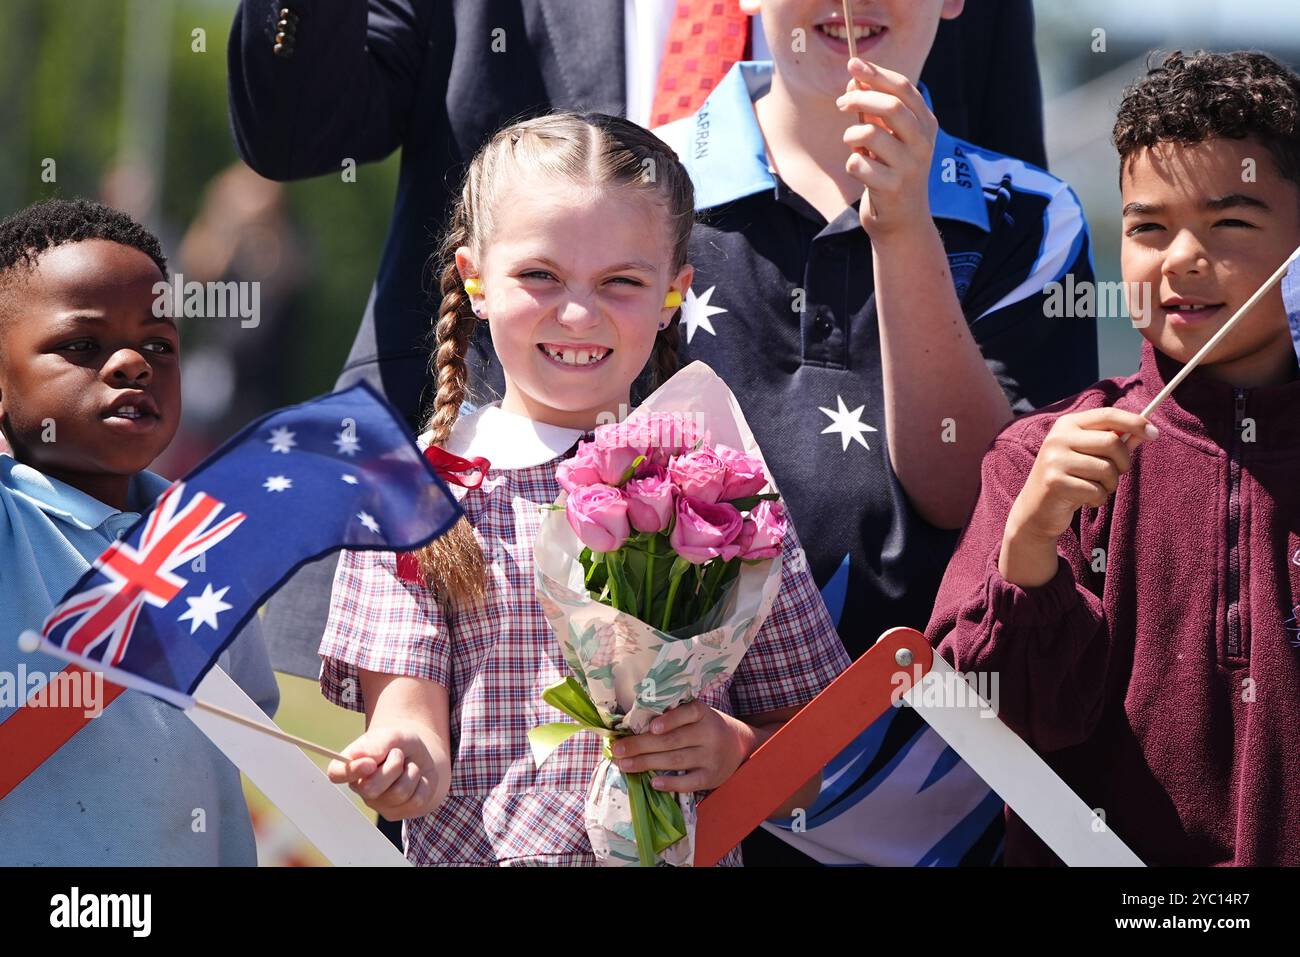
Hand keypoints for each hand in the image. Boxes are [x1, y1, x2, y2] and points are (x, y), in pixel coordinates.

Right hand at [327, 721, 444, 821]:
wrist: (421, 755)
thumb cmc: (399, 744)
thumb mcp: (391, 736)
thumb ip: (378, 745)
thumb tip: (367, 761)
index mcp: (351, 765)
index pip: (336, 774)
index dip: (351, 771)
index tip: (370, 763)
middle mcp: (360, 787)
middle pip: (371, 788)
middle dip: (393, 767)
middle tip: (398, 754)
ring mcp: (379, 803)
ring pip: (398, 793)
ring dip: (410, 772)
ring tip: (408, 765)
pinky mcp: (398, 813)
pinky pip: (415, 800)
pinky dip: (422, 783)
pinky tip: (416, 779)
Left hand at [610, 700, 753, 793]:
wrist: (739, 744)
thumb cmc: (704, 727)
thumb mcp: (695, 715)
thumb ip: (672, 717)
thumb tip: (631, 726)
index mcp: (702, 713)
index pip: (687, 713)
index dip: (670, 720)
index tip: (651, 727)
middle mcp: (709, 733)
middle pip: (672, 741)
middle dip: (641, 745)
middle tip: (617, 750)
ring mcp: (711, 757)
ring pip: (676, 760)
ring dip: (647, 763)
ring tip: (624, 765)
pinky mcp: (711, 777)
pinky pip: (689, 782)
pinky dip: (671, 783)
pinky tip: (653, 783)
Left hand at [836, 58, 938, 238]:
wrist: (902, 222)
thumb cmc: (892, 172)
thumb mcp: (889, 138)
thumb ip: (874, 111)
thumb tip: (852, 81)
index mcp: (926, 125)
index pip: (903, 89)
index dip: (876, 74)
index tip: (852, 64)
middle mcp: (923, 143)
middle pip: (889, 107)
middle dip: (859, 100)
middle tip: (841, 104)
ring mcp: (909, 167)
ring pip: (869, 134)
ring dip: (851, 136)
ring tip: (853, 146)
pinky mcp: (892, 188)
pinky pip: (858, 164)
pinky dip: (852, 164)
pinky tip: (860, 170)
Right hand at [1000, 408, 1157, 586]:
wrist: (1036, 510)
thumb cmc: (1070, 479)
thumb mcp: (1089, 456)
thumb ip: (1114, 443)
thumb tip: (1145, 432)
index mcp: (1067, 424)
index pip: (1107, 415)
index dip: (1135, 422)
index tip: (1154, 434)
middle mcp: (1058, 437)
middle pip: (1112, 442)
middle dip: (1123, 462)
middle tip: (1116, 474)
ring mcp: (1054, 459)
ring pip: (1107, 469)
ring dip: (1110, 485)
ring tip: (1095, 488)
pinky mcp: (1054, 482)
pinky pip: (1096, 490)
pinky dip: (1098, 499)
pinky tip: (1083, 500)